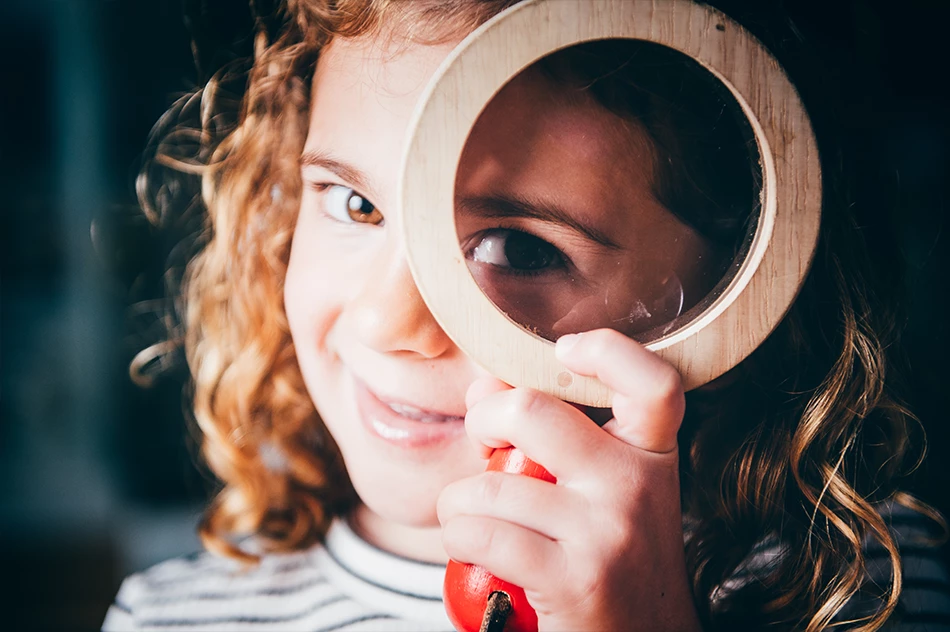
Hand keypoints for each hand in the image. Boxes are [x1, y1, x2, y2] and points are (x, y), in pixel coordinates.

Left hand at [437, 329, 701, 631]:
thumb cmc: (609, 554)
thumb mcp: (602, 490)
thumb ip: (552, 434)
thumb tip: (484, 385)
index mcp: (650, 453)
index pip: (653, 382)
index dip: (607, 351)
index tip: (567, 349)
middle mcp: (636, 484)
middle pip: (532, 411)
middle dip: (482, 420)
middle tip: (484, 444)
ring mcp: (606, 532)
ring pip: (490, 486)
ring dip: (457, 503)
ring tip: (472, 517)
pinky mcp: (574, 579)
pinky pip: (481, 535)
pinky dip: (457, 538)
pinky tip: (470, 545)